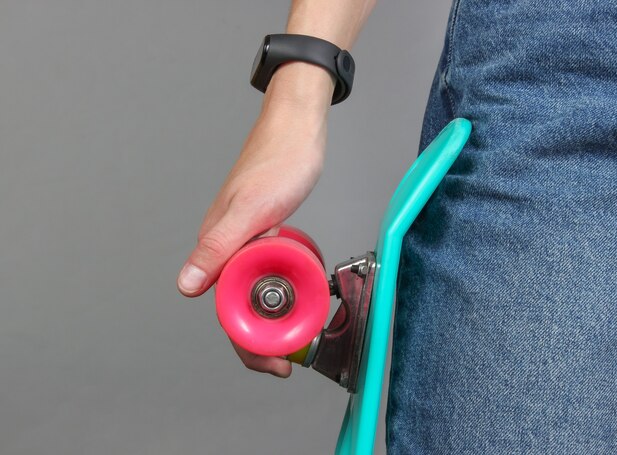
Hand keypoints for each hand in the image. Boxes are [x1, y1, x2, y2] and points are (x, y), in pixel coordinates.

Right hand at [177, 67, 331, 375]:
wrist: (297, 129)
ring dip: (267, 319)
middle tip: (285, 360)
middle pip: (235, 305)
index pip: (222, 308)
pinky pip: (263, 271)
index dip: (245, 341)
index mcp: (217, 245)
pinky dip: (276, 290)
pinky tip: (291, 295)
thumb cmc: (278, 161)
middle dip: (258, 340)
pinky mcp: (261, 232)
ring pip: (248, 290)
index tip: (271, 362)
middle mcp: (226, 246)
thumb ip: (218, 246)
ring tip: (290, 340)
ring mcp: (244, 239)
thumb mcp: (251, 208)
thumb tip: (185, 287)